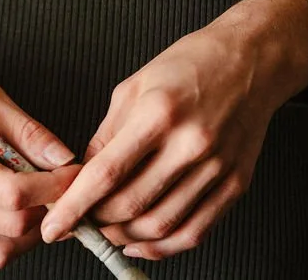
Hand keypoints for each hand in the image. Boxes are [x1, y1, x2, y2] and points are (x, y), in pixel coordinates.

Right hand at [0, 35, 80, 268]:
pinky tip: (5, 204)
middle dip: (45, 210)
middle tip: (58, 186)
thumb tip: (63, 158)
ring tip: (34, 197)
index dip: (51, 187)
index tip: (70, 174)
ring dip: (26, 231)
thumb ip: (25, 130)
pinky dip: (2, 235)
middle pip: (9, 228)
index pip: (11, 194)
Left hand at [39, 0, 307, 261]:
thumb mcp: (137, 84)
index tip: (54, 225)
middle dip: (97, 223)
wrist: (253, 59)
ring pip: (161, 226)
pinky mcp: (236, 184)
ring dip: (126, 238)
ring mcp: (217, 167)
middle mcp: (190, 143)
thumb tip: (83, 176)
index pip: (107, 173)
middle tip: (79, 223)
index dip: (75, 206)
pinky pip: (195, 232)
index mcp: (160, 112)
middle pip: (132, 205)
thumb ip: (108, 133)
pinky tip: (143, 242)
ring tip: (107, 231)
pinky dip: (163, 248)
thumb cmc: (193, 63)